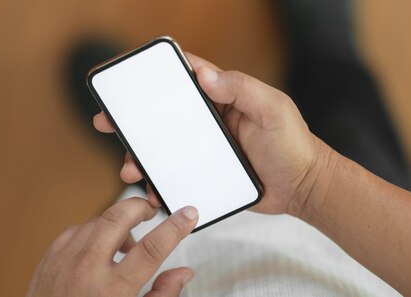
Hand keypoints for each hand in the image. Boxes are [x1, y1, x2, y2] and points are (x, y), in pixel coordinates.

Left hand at [27, 198, 198, 296]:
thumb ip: (162, 295)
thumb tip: (183, 273)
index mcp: (113, 291)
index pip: (152, 248)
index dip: (175, 227)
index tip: (188, 214)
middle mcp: (86, 272)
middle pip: (118, 217)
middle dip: (140, 207)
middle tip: (151, 212)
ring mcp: (64, 262)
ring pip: (97, 220)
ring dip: (116, 223)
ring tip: (126, 243)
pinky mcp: (49, 259)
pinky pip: (76, 230)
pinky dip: (93, 232)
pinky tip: (100, 248)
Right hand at [93, 53, 333, 215]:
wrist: (303, 188)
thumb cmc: (293, 145)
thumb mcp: (272, 110)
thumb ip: (242, 89)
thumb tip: (203, 75)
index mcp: (223, 97)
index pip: (185, 76)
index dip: (156, 73)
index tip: (127, 78)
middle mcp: (210, 120)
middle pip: (163, 114)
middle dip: (133, 118)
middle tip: (107, 122)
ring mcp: (205, 148)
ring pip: (163, 147)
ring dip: (141, 155)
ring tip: (130, 168)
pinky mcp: (206, 173)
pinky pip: (175, 175)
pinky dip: (159, 182)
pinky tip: (151, 191)